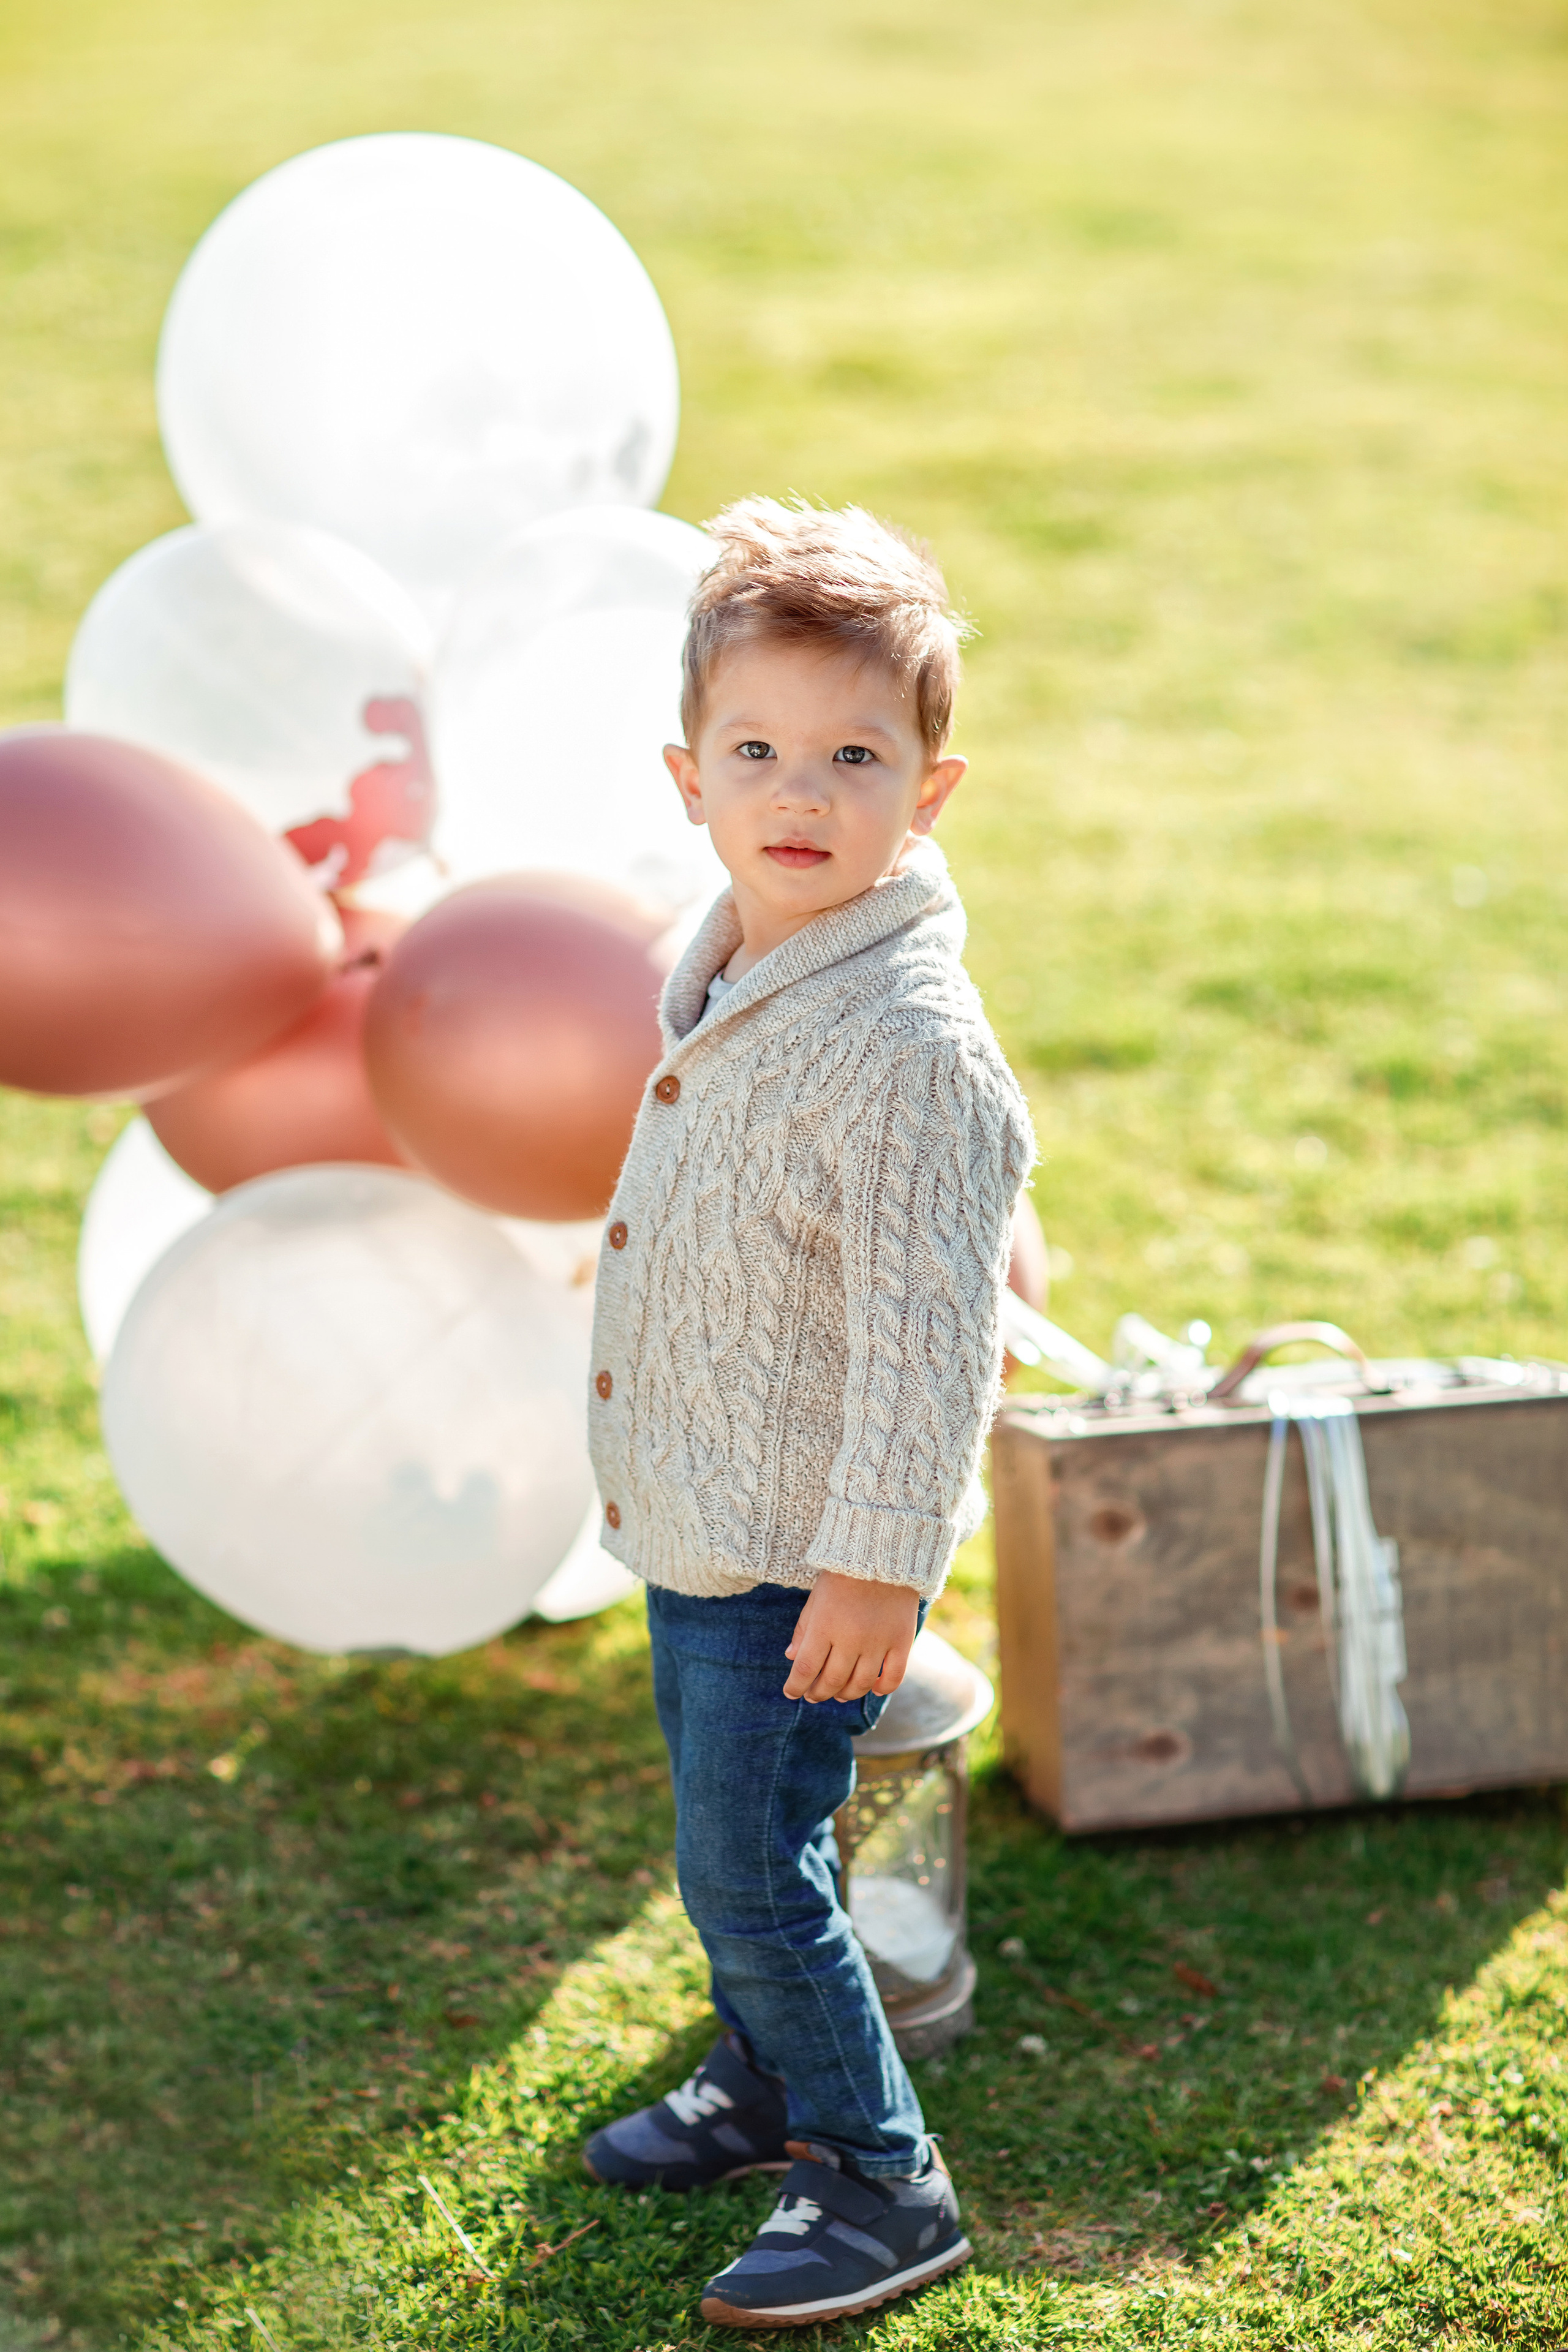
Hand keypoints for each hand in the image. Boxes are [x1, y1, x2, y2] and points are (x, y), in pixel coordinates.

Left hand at [783, 1571, 917, 1703]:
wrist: (882, 1553)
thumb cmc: (842, 1575)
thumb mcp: (816, 1598)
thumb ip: (804, 1629)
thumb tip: (792, 1658)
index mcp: (824, 1626)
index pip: (806, 1669)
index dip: (796, 1686)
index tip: (791, 1692)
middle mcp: (851, 1638)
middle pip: (832, 1680)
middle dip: (819, 1693)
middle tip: (814, 1695)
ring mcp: (878, 1641)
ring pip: (861, 1683)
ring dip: (847, 1694)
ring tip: (840, 1695)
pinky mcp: (901, 1641)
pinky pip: (893, 1677)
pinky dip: (883, 1689)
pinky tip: (874, 1689)